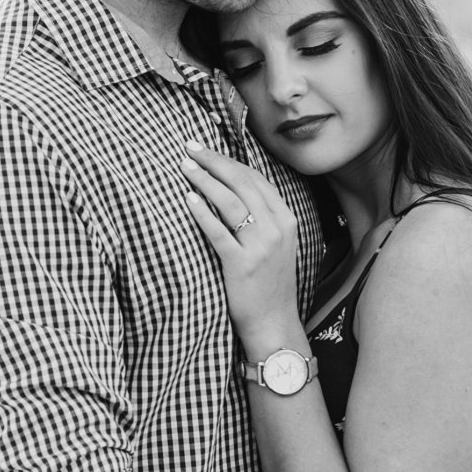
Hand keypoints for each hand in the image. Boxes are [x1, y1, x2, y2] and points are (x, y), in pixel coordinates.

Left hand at [182, 143, 301, 341]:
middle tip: (190, 148)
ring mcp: (260, 246)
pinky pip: (219, 231)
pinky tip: (188, 198)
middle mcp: (277, 228)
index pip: (256, 179)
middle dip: (214, 161)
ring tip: (184, 167)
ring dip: (205, 179)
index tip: (206, 150)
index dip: (229, 160)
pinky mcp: (241, 264)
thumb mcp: (277, 245)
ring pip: (230, 201)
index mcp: (287, 220)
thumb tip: (233, 189)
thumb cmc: (269, 284)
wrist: (274, 323)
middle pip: (242, 183)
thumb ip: (263, 218)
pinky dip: (202, 212)